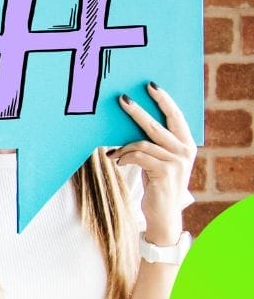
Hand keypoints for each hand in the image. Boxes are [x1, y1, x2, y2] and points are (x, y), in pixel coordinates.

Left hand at [116, 82, 196, 246]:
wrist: (164, 213)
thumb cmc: (157, 183)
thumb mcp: (159, 160)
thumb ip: (154, 143)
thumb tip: (130, 123)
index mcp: (186, 144)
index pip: (176, 116)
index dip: (164, 100)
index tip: (150, 85)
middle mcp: (185, 151)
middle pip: (157, 125)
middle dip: (138, 111)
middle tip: (122, 99)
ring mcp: (177, 161)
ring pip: (143, 142)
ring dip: (123, 147)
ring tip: (111, 154)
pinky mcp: (165, 172)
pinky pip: (138, 156)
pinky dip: (124, 157)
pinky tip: (117, 162)